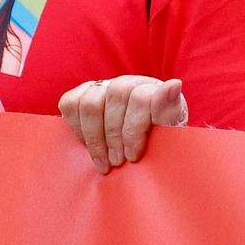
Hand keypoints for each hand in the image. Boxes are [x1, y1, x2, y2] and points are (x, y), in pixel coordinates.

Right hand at [58, 76, 186, 174]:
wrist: (143, 141)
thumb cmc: (159, 137)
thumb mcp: (171, 130)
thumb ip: (170, 111)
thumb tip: (174, 83)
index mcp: (154, 88)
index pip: (141, 97)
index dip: (134, 130)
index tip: (133, 155)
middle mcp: (129, 82)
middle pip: (115, 97)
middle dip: (114, 136)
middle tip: (117, 162)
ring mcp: (105, 86)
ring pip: (90, 102)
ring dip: (94, 136)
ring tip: (103, 160)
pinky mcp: (84, 93)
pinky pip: (70, 103)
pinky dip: (76, 127)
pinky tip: (87, 145)